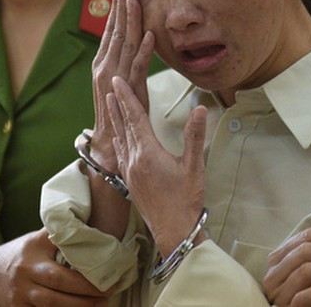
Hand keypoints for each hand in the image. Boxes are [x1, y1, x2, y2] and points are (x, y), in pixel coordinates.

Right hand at [0, 229, 110, 305]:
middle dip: (85, 291)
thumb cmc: (22, 253)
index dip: (82, 271)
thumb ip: (59, 234)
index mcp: (32, 253)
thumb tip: (90, 221)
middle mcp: (25, 275)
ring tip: (101, 304)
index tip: (104, 269)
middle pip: (57, 286)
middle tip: (109, 291)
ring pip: (51, 305)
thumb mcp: (37, 239)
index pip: (58, 261)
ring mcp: (20, 297)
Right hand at [89, 0, 153, 172]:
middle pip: (115, 32)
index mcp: (104, 64)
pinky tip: (151, 35)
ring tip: (134, 0)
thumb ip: (125, 63)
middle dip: (120, 8)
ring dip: (130, 21)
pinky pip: (137, 68)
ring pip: (124, 45)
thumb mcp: (121, 83)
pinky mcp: (128, 91)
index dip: (116, 10)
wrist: (109, 143)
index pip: (110, 32)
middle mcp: (105, 68)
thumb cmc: (118, 112)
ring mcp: (115, 79)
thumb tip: (136, 42)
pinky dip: (144, 51)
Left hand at [107, 76, 207, 257]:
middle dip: (117, 103)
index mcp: (147, 153)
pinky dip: (118, 139)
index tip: (117, 81)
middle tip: (110, 84)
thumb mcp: (194, 166)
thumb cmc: (186, 199)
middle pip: (123, 125)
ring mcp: (129, 171)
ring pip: (119, 139)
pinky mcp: (130, 181)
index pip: (134, 118)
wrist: (173, 230)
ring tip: (110, 104)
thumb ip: (194, 135)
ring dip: (115, 119)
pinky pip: (120, 153)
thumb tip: (200, 108)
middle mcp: (133, 160)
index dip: (126, 97)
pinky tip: (117, 138)